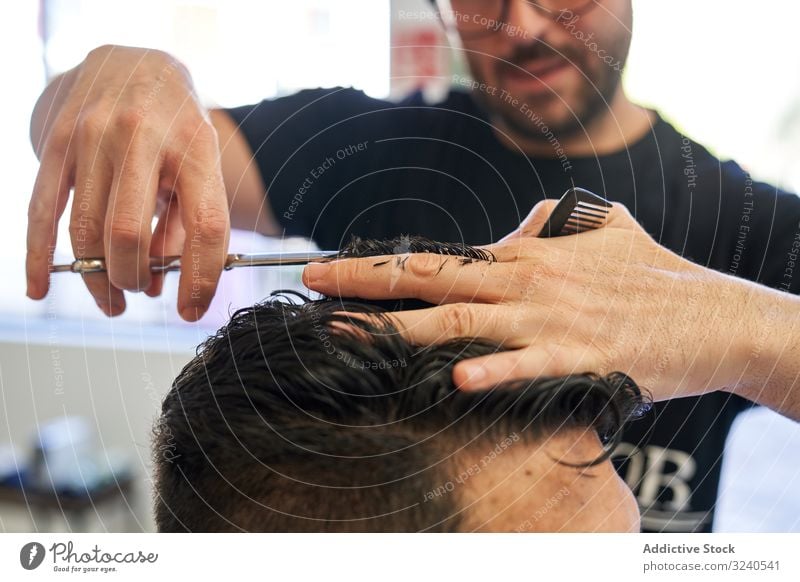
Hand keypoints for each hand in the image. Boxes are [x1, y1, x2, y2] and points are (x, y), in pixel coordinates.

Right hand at [27, 45, 228, 319]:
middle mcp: (144, 137)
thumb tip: (162, 287)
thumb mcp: (199, 166)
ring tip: (110, 300)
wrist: (134, 63)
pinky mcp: (59, 141)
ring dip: (96, 277)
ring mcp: (95, 135)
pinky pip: (43, 209)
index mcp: (195, 146)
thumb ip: (184, 224)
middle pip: (130, 233)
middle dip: (133, 278)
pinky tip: (41, 286)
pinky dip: (39, 256)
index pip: (205, 225)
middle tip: (139, 292)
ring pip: (87, 229)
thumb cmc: (176, 125)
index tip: (191, 310)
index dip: (200, 277)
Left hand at [303, 200, 767, 401]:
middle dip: (367, 284)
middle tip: (312, 284)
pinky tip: (456, 380)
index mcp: (524, 256)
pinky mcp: (580, 358)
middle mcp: (526, 284)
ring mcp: (549, 322)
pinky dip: (491, 372)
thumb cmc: (653, 274)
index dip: (381, 263)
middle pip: (433, 281)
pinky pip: (527, 367)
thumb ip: (549, 224)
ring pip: (462, 322)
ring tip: (350, 334)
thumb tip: (514, 229)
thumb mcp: (600, 229)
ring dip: (402, 329)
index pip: (438, 258)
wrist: (712, 316)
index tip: (332, 268)